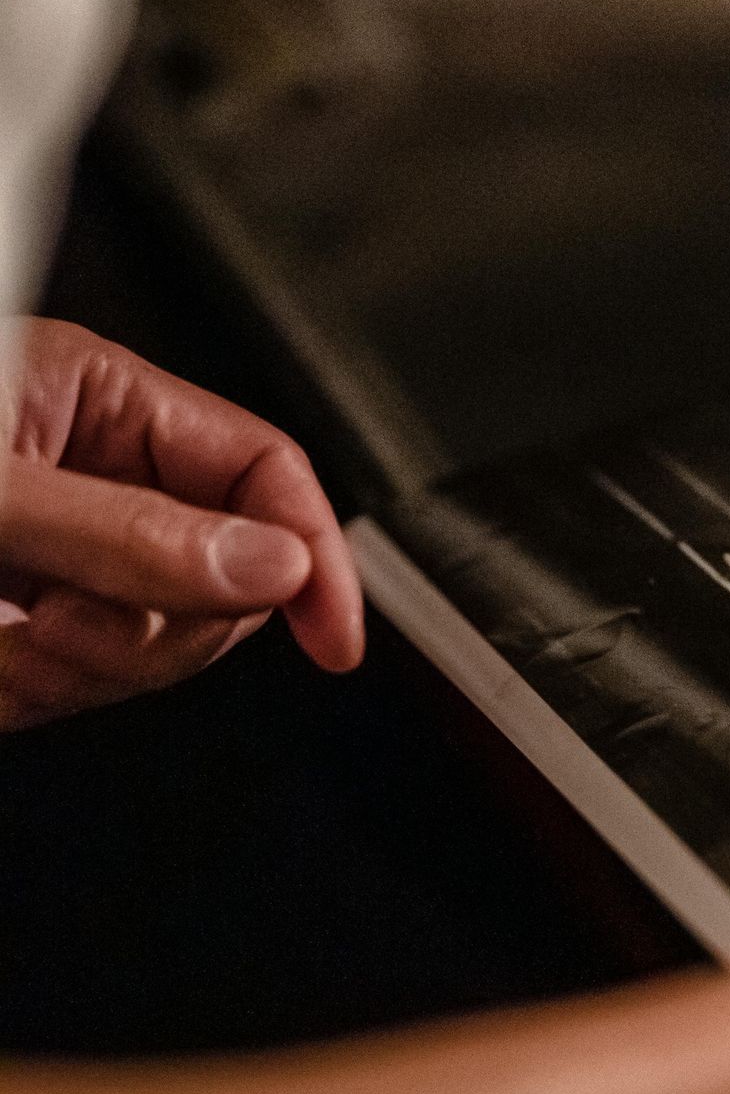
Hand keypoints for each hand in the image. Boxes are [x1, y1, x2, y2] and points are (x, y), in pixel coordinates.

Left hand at [0, 318, 362, 725]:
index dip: (310, 550)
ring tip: (7, 646)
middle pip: (224, 578)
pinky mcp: (26, 629)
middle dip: (156, 627)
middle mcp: (89, 475)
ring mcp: (60, 558)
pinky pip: (86, 685)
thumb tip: (272, 567)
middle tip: (63, 624)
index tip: (333, 634)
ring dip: (85, 670)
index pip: (261, 467)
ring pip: (162, 644)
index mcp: (98, 399)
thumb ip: (129, 532)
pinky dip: (38, 694)